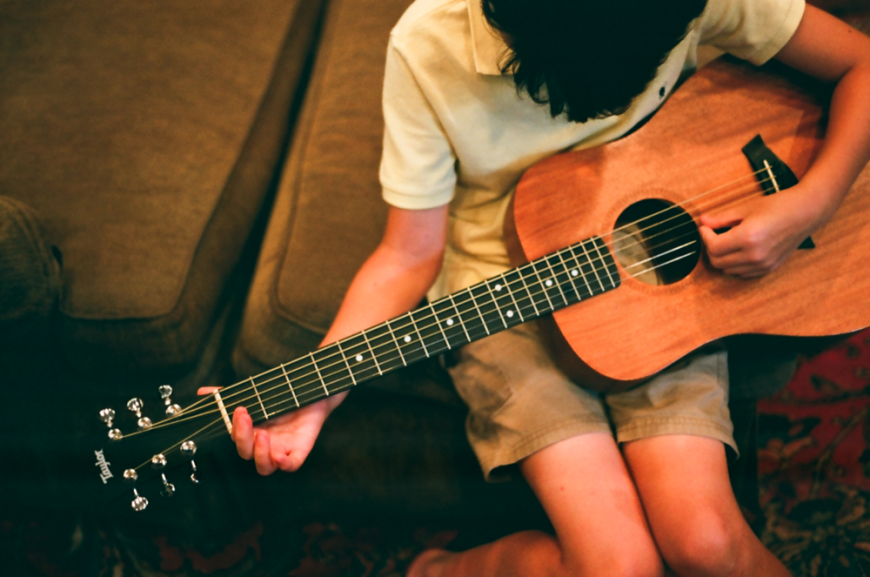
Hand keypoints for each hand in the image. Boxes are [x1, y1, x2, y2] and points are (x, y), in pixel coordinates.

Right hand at [197, 387, 347, 474]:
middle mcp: (263, 445)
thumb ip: (230, 394)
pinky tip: (280, 456)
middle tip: (245, 416)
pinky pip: (290, 466)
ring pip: (264, 467)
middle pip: (245, 453)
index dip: (234, 428)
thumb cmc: (283, 396)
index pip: (235, 438)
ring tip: (263, 435)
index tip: (238, 410)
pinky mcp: (299, 451)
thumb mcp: (257, 392)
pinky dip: (284, 464)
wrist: (314, 392)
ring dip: (259, 454)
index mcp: (251, 433)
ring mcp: (281, 450)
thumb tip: (203, 391)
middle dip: (242, 437)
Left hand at [698, 187, 822, 277]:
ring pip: (727, 270)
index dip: (705, 236)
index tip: (705, 227)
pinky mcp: (769, 268)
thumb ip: (721, 218)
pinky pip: (742, 273)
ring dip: (722, 257)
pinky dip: (734, 264)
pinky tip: (738, 250)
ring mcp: (763, 264)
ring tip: (726, 241)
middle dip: (711, 248)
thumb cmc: (777, 206)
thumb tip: (702, 221)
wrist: (806, 212)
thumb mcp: (746, 208)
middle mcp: (755, 255)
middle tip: (713, 234)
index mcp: (748, 238)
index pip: (713, 247)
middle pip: (717, 262)